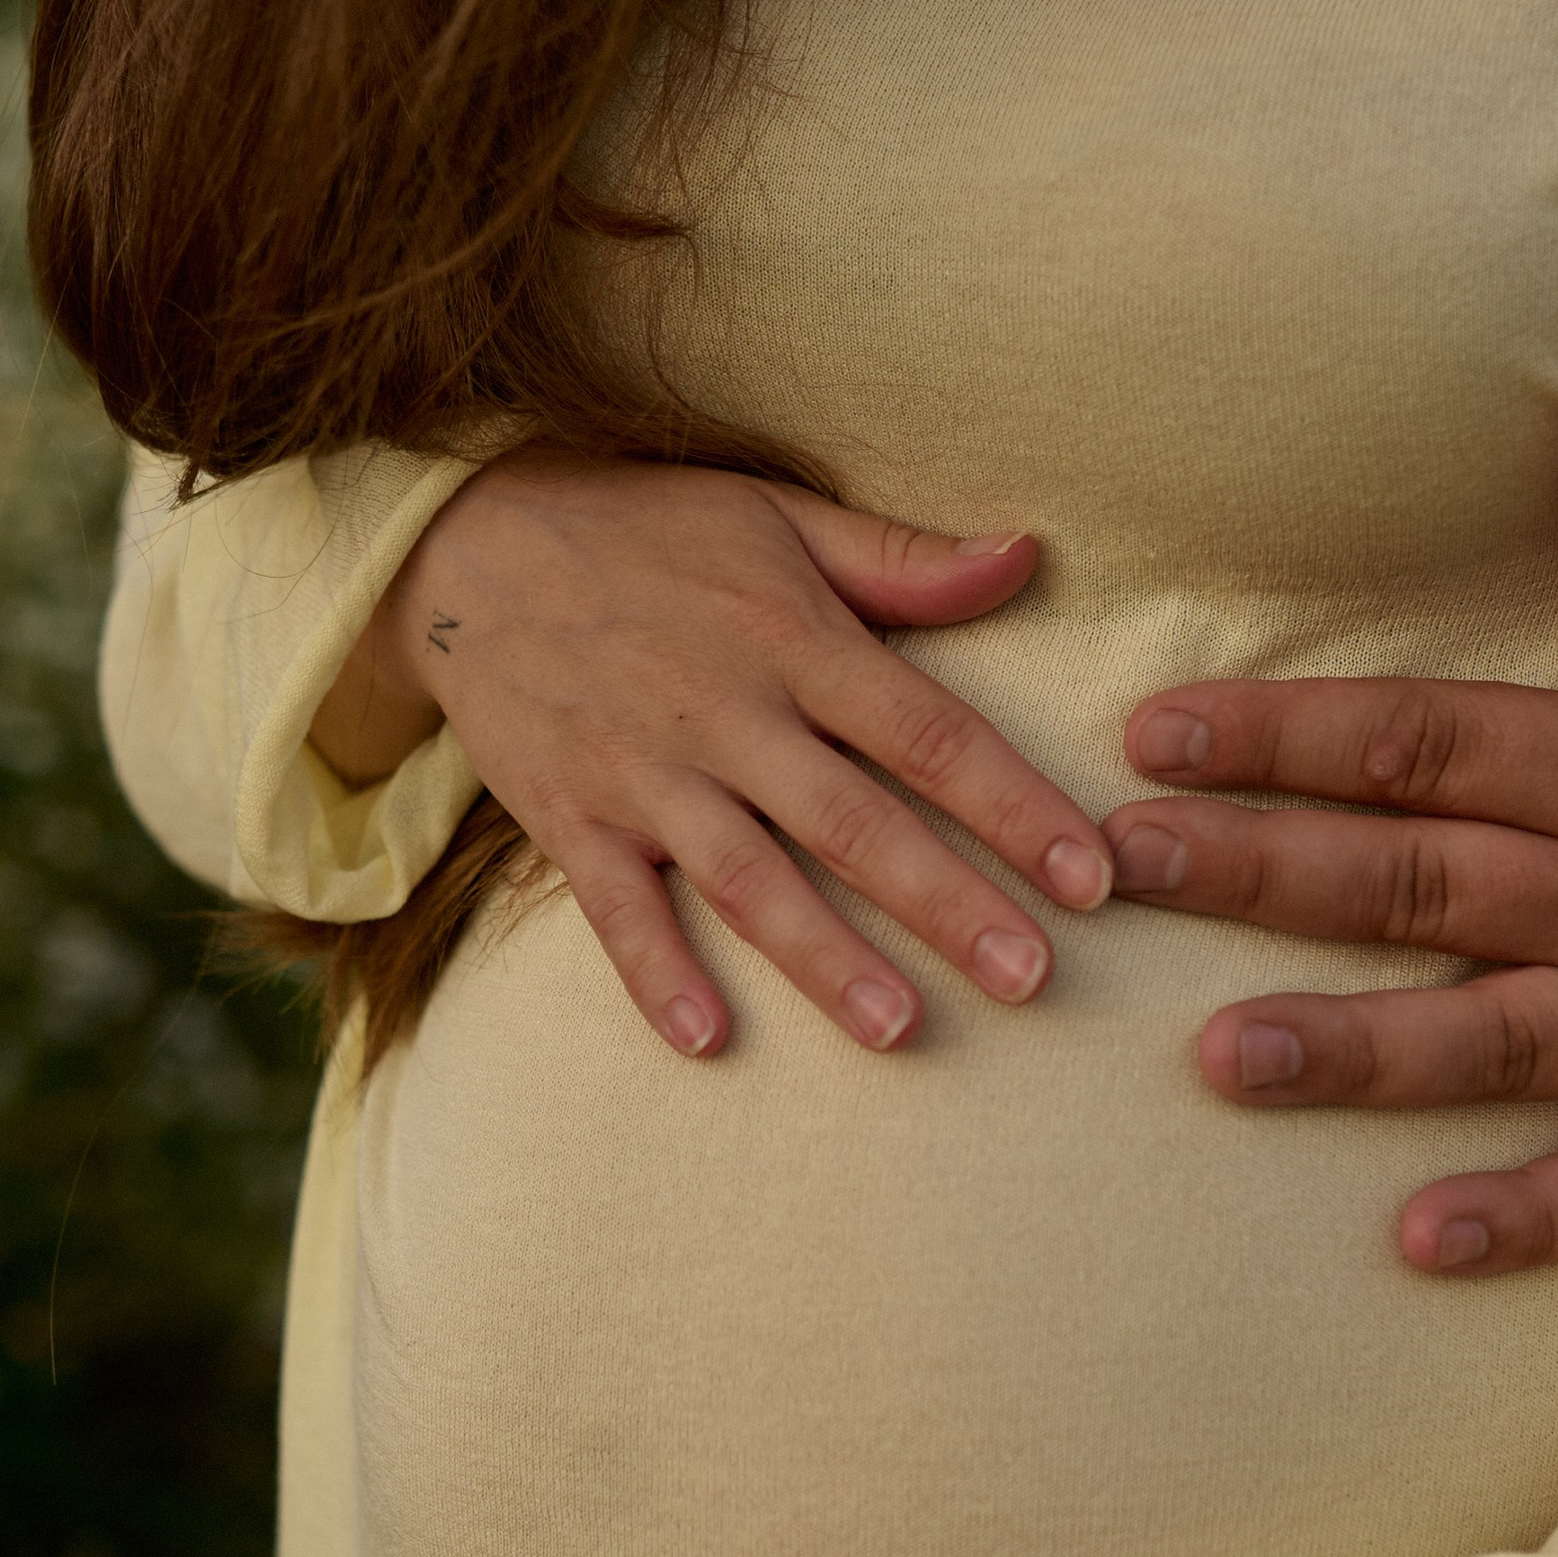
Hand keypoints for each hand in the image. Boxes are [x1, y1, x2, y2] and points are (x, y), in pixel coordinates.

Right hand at [308, 452, 1113, 1056]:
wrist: (464, 543)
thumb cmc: (646, 528)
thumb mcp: (777, 515)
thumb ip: (902, 558)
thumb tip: (1028, 554)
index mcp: (794, 641)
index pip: (928, 734)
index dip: (1015, 806)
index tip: (1093, 874)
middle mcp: (728, 715)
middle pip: (855, 823)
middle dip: (948, 904)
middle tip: (1033, 979)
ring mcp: (646, 774)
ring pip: (749, 879)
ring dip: (824, 959)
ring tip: (900, 1030)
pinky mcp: (571, 817)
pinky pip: (617, 910)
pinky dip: (657, 975)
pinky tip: (709, 1041)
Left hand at [1104, 380, 1557, 1275]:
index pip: (1428, 746)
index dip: (1288, 736)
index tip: (1158, 736)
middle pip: (1424, 884)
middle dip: (1266, 874)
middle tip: (1125, 870)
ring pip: (1494, 1035)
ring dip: (1356, 1051)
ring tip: (1222, 1058)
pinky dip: (1532, 1217)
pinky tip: (1421, 1244)